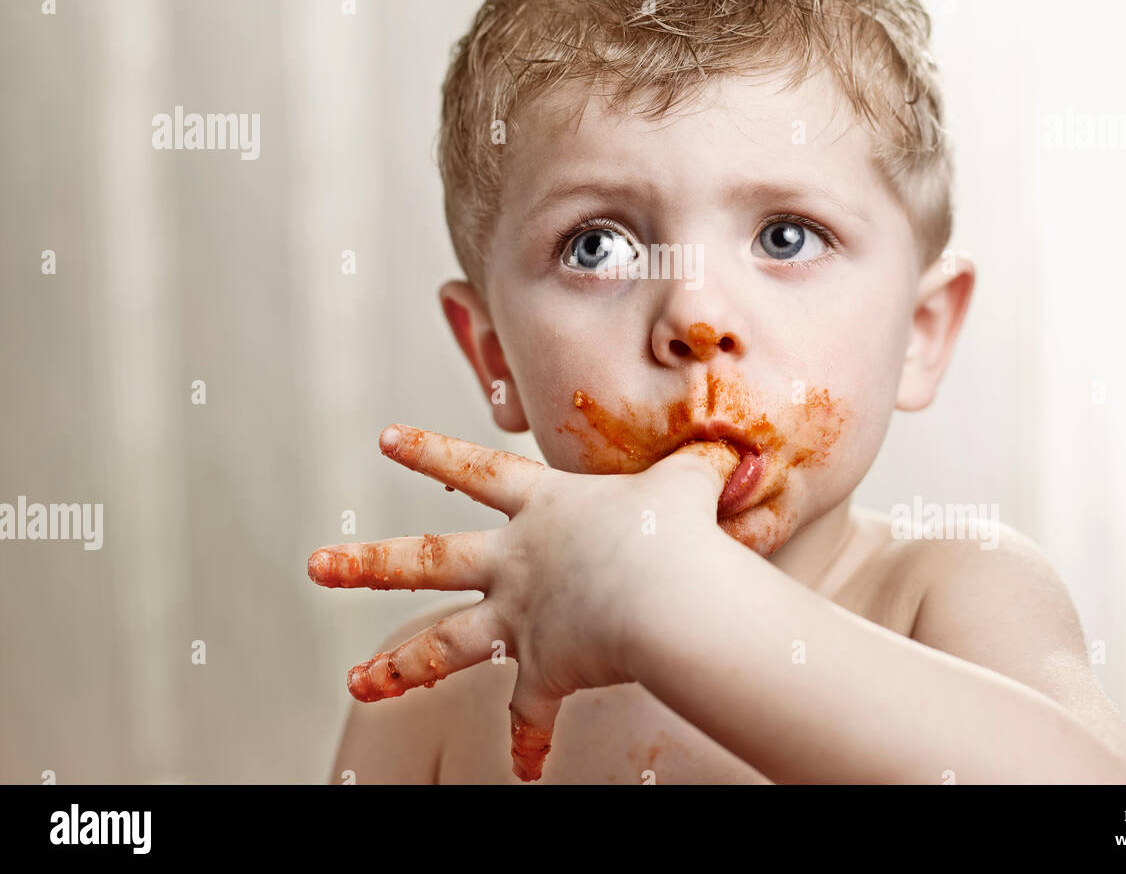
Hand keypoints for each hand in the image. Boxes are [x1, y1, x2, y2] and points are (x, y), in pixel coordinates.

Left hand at [307, 423, 739, 780]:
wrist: (664, 595)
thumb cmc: (672, 531)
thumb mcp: (685, 482)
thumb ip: (695, 465)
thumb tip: (730, 450)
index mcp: (541, 506)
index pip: (473, 469)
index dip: (429, 451)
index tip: (384, 437)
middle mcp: (516, 561)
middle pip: (426, 561)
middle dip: (367, 563)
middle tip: (315, 565)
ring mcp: (521, 617)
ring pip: (442, 644)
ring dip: (396, 667)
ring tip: (355, 683)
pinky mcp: (543, 668)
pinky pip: (529, 712)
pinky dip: (529, 740)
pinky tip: (525, 768)